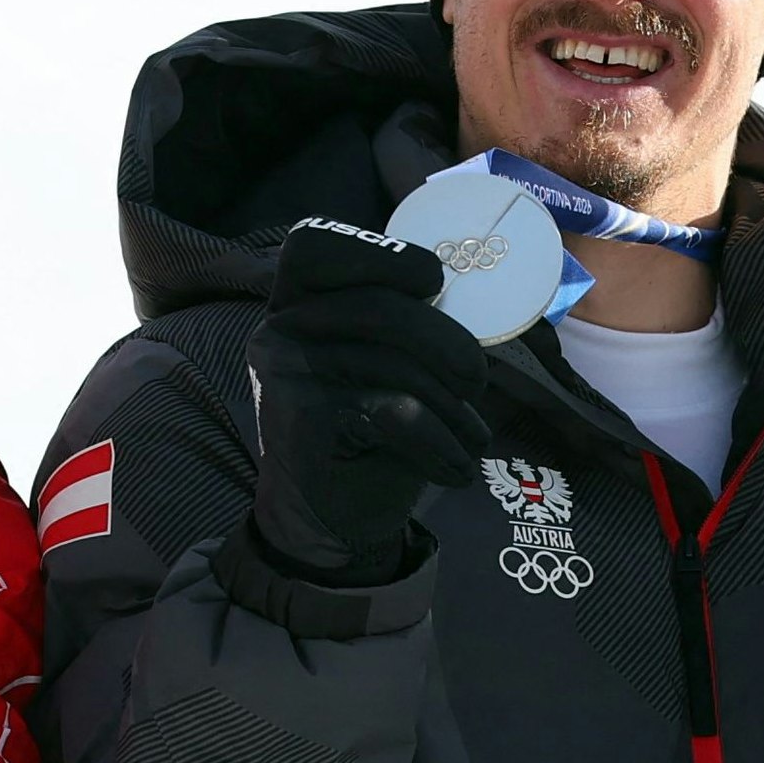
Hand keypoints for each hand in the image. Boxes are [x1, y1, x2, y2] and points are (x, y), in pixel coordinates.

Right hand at [245, 218, 490, 583]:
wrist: (329, 517)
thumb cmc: (370, 428)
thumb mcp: (387, 363)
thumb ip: (409, 322)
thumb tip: (483, 299)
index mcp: (298, 301)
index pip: (315, 245)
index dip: (381, 254)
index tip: (433, 282)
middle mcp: (280, 329)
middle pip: (379, 307)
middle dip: (447, 342)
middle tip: (476, 380)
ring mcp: (286, 374)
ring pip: (394, 365)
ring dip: (452, 406)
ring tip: (472, 435)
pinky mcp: (302, 420)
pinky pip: (394, 414)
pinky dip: (441, 443)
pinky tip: (453, 466)